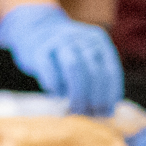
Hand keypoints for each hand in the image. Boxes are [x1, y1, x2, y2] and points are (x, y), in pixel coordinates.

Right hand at [0, 3, 123, 115]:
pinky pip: (50, 71)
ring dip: (77, 94)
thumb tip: (106, 111)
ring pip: (74, 68)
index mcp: (98, 41)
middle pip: (93, 72)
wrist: (35, 30)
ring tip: (76, 110)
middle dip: (94, 98)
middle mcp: (81, 38)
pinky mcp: (39, 49)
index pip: (110, 71)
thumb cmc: (65, 54)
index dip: (109, 95)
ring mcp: (59, 41)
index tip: (107, 113)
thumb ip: (96, 77)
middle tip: (91, 115)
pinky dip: (55, 87)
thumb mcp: (86, 56)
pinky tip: (56, 96)